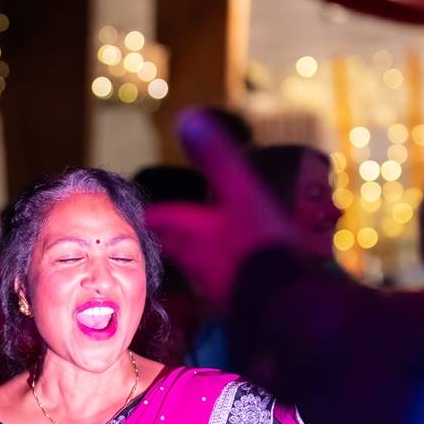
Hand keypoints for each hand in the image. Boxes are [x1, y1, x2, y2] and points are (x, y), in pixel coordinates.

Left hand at [145, 108, 295, 311]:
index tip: (139, 207)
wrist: (284, 307)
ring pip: (199, 265)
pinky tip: (242, 269)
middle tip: (165, 225)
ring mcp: (216, 286)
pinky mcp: (240, 302)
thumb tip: (187, 117)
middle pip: (174, 245)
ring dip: (199, 253)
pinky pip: (226, 283)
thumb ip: (216, 158)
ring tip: (204, 244)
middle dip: (171, 233)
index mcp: (190, 233)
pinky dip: (228, 271)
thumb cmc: (258, 246)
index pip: (159, 219)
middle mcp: (196, 262)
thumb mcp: (240, 192)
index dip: (150, 211)